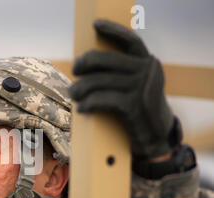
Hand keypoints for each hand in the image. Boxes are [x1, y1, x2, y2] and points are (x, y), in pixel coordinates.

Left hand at [69, 19, 175, 158]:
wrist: (156, 140)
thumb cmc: (138, 111)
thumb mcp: (135, 87)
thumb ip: (121, 73)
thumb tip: (86, 64)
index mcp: (148, 63)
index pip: (131, 40)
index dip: (113, 30)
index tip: (95, 25)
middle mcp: (148, 71)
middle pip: (108, 59)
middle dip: (86, 62)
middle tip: (75, 69)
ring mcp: (142, 88)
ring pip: (100, 81)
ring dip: (81, 87)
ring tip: (73, 94)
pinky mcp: (135, 106)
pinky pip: (103, 99)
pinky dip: (88, 103)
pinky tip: (82, 109)